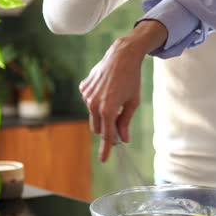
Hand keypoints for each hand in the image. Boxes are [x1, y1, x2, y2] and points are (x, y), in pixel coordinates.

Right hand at [80, 20, 167, 161]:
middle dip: (106, 129)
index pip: (106, 135)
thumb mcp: (132, 102)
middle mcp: (94, 104)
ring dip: (102, 114)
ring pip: (93, 115)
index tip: (104, 159)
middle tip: (119, 124)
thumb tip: (122, 139)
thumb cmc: (131, 80)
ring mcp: (86, 96)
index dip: (106, 148)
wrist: (121, 56)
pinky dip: (97, 101)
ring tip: (115, 98)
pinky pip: (89, 102)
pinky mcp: (83, 88)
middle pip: (98, 128)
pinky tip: (106, 89)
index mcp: (108, 110)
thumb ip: (126, 122)